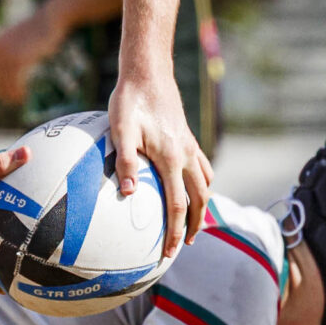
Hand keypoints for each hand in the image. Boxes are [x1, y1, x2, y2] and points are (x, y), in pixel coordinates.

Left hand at [0, 10, 62, 106]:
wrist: (49, 19)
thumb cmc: (35, 31)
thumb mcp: (14, 39)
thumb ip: (5, 53)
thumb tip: (1, 75)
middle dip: (0, 93)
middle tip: (10, 100)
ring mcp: (6, 52)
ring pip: (2, 82)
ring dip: (9, 94)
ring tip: (16, 99)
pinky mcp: (19, 57)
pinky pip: (13, 81)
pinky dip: (16, 91)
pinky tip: (22, 95)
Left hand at [105, 71, 209, 257]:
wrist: (148, 72)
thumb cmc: (129, 101)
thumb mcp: (120, 130)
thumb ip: (125, 161)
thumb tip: (128, 194)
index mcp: (171, 157)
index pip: (178, 205)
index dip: (174, 231)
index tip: (168, 252)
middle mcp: (187, 154)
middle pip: (199, 199)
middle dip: (193, 225)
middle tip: (183, 245)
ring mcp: (190, 145)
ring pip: (205, 184)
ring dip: (200, 206)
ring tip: (191, 223)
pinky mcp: (188, 137)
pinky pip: (202, 167)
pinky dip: (201, 184)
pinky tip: (188, 187)